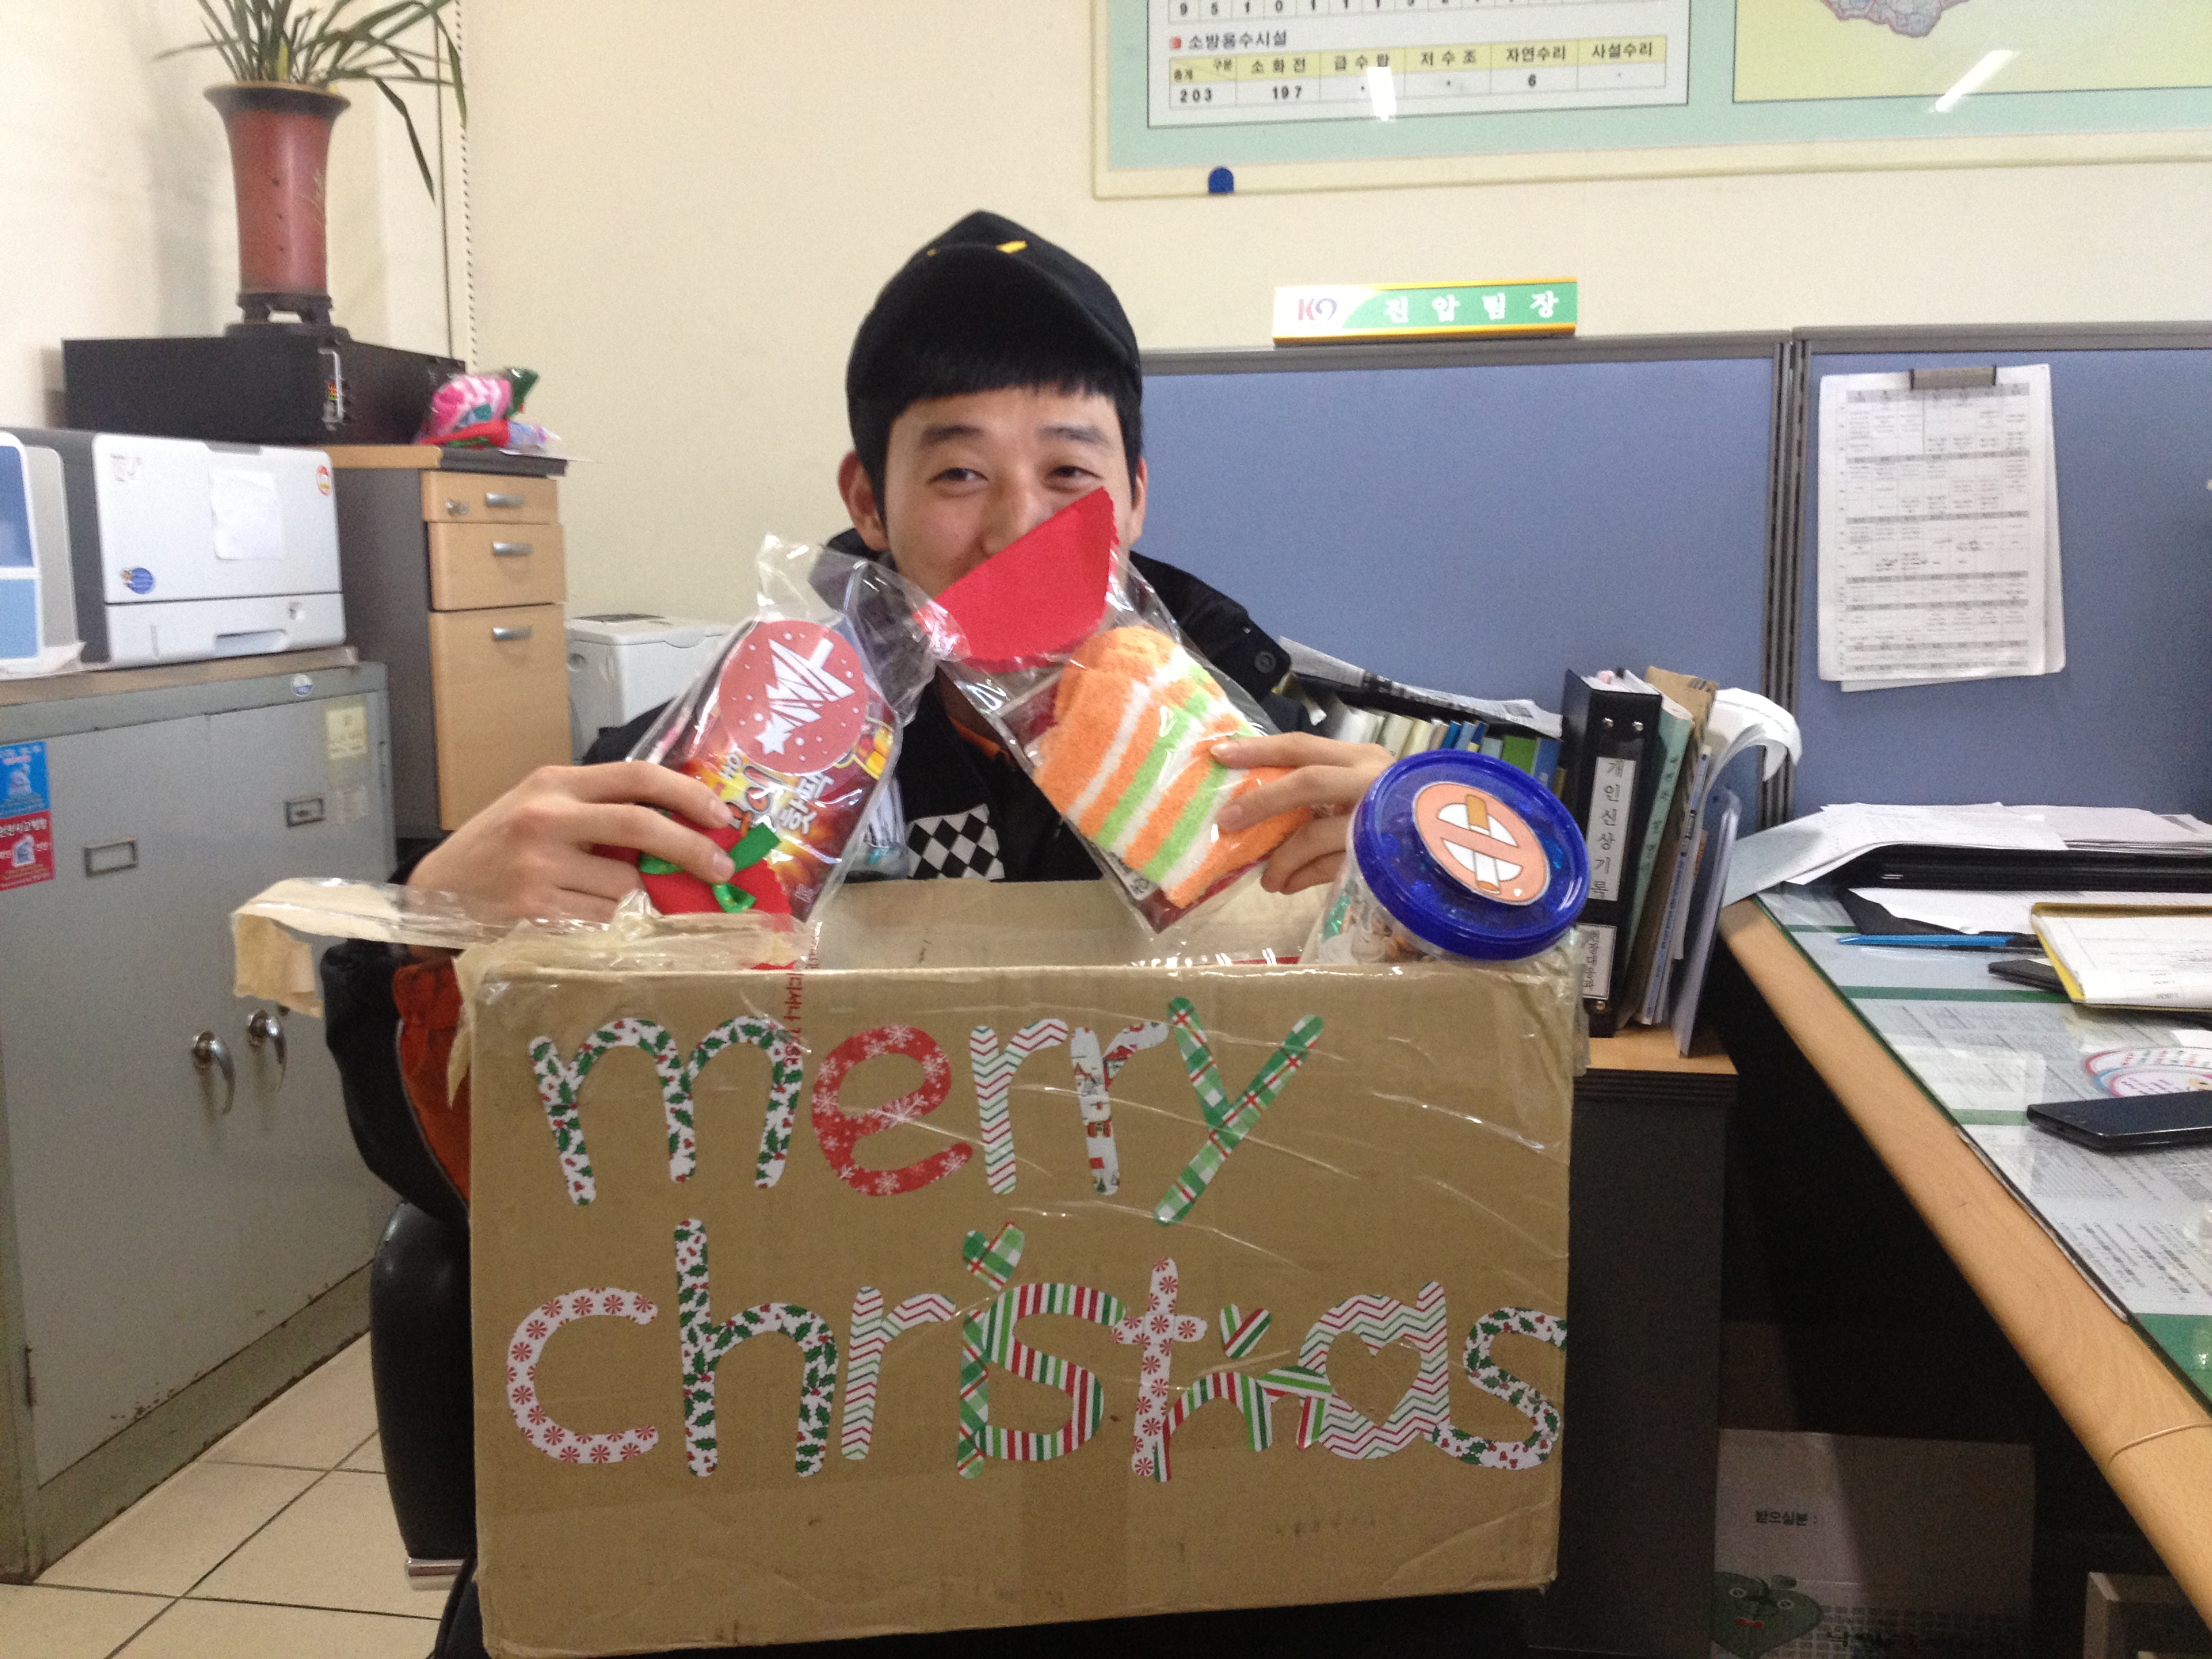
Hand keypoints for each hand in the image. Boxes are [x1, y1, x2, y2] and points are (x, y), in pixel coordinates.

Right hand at [407, 762, 736, 922]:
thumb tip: (686, 827)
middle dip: (692, 849)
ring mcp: (538, 868)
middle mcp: (546, 819)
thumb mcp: (541, 807)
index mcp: (554, 783)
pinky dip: (622, 927)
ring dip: (648, 901)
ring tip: (637, 906)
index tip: (722, 817)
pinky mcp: (534, 912)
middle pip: (640, 826)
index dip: (688, 794)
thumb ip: (599, 808)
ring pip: (627, 887)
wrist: (435, 892)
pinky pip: (605, 923)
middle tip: (721, 869)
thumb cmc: (500, 848)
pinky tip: (611, 925)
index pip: (636, 776)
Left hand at [1212, 732, 1393, 894]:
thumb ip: (1316, 790)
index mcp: (1359, 758)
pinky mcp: (1380, 855)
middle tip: (1227, 822)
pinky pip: (1329, 867)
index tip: (1219, 755)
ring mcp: (1377, 817)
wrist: (1451, 841)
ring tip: (1267, 879)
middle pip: (1306, 782)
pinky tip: (1288, 885)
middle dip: (1262, 801)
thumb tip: (1252, 809)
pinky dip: (1302, 877)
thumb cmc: (1391, 812)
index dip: (1257, 749)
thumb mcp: (1357, 789)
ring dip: (1281, 859)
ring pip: (1314, 834)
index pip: (1300, 746)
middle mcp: (1371, 780)